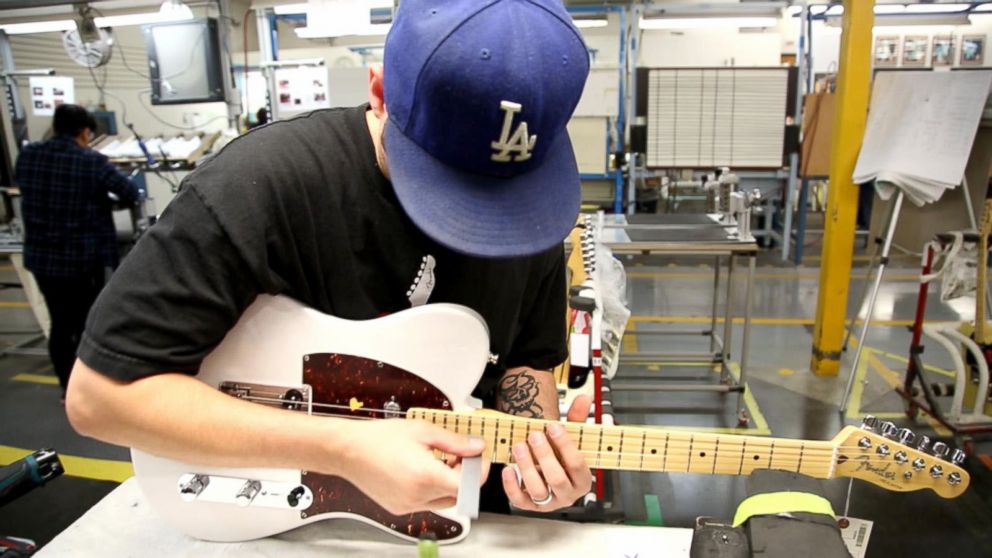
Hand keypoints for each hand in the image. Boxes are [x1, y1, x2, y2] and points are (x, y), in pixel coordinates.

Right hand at [337, 419, 485, 514]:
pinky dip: (432, 489)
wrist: (349, 450)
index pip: (468, 486)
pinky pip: (426, 502)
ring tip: (438, 460)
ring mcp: (408, 505)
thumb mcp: (423, 431)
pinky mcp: (399, 508)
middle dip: (464, 475)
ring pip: (443, 500)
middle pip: (458, 494)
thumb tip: (476, 447)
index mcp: (425, 476)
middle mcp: (417, 496)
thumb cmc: (380, 437)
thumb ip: (454, 441)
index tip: (477, 458)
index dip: (478, 472)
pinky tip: (422, 470)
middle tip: (459, 455)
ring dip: (449, 483)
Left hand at [501, 394, 592, 510]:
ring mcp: (549, 501)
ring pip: (539, 490)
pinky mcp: (529, 505)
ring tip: (520, 447)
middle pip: (557, 479)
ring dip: (527, 467)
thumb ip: (577, 418)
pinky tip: (508, 469)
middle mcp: (567, 493)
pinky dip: (512, 485)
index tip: (553, 427)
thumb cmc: (562, 456)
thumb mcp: (571, 438)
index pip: (577, 464)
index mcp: (582, 479)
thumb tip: (583, 398)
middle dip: (544, 455)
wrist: (549, 470)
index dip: (565, 445)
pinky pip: (519, 500)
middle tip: (534, 436)